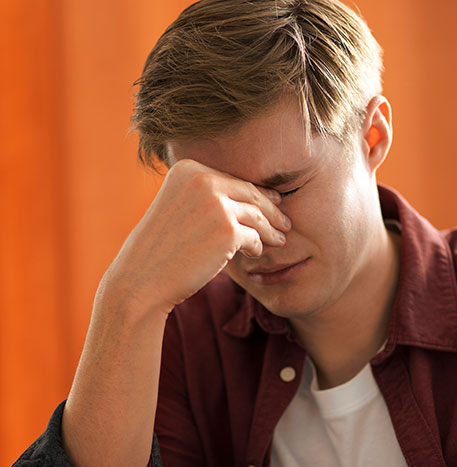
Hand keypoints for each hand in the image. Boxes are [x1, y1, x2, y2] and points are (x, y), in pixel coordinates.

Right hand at [100, 158, 289, 315]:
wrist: (142, 277)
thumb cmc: (161, 246)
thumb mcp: (178, 206)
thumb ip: (206, 195)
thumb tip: (250, 193)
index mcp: (188, 169)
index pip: (233, 180)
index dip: (256, 192)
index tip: (273, 200)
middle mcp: (203, 180)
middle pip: (250, 194)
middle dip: (271, 209)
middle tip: (285, 222)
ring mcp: (216, 204)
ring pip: (257, 215)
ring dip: (271, 229)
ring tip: (280, 239)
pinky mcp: (228, 231)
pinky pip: (255, 237)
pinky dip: (258, 246)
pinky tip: (258, 252)